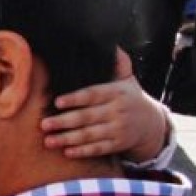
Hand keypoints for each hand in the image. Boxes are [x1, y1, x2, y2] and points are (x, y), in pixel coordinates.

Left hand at [42, 49, 169, 161]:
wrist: (152, 123)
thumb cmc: (129, 97)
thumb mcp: (127, 79)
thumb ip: (118, 63)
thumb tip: (111, 43)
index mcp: (117, 93)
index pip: (93, 95)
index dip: (76, 99)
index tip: (57, 102)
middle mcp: (118, 111)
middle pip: (88, 117)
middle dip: (65, 122)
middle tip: (44, 124)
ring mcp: (119, 129)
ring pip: (91, 135)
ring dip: (68, 139)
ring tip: (48, 141)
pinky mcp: (118, 144)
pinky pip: (99, 149)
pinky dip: (83, 151)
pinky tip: (67, 152)